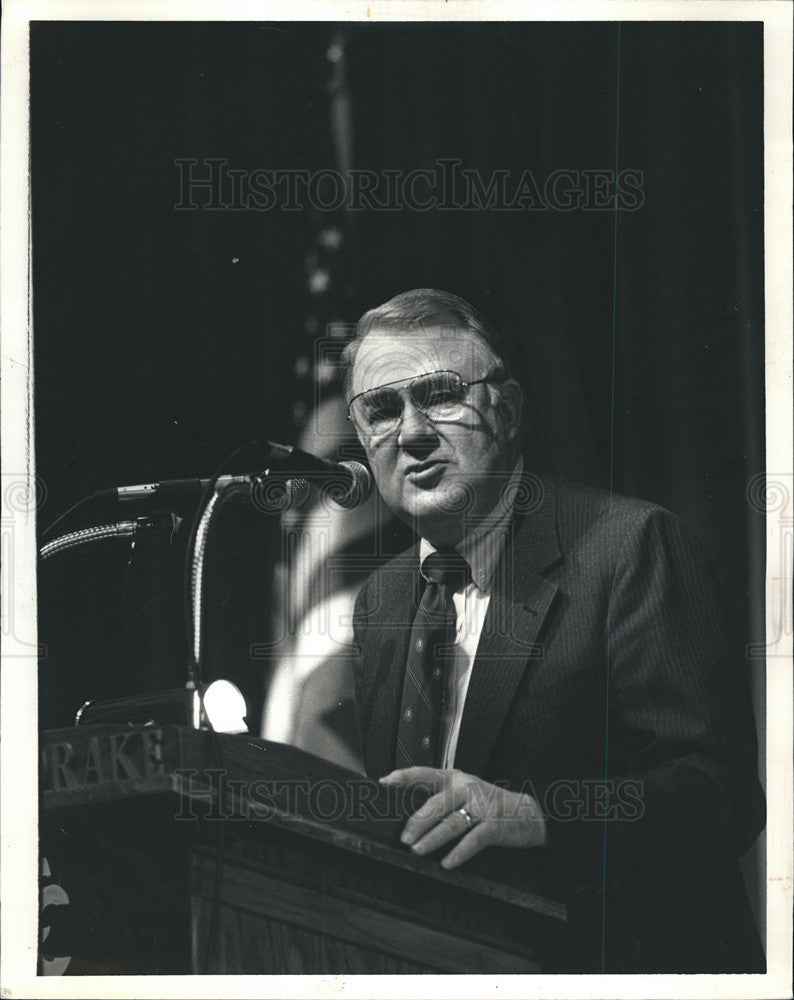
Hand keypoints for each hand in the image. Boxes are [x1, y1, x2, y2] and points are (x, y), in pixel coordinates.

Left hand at [379, 766, 546, 868]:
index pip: (425, 773)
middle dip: (417, 821)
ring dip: (433, 838)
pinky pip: (474, 840)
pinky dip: (459, 852)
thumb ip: (440, 799)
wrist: (528, 814)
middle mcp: (466, 788)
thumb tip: (405, 817)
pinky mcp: (495, 825)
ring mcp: (482, 806)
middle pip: (437, 803)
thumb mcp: (464, 793)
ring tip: (416, 851)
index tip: (384, 783)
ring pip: (452, 823)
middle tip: (402, 838)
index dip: (404, 777)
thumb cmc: (487, 805)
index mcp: (454, 779)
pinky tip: (447, 863)